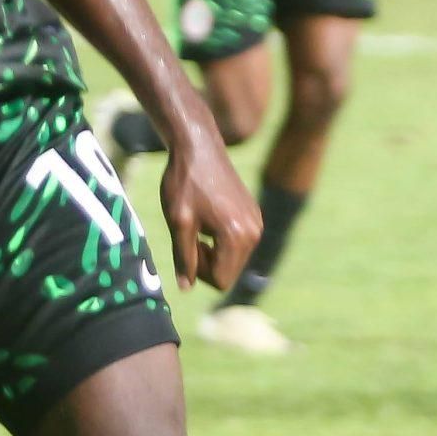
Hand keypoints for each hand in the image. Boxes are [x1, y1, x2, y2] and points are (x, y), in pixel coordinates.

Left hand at [157, 136, 261, 291]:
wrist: (198, 148)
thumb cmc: (184, 183)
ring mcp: (257, 223)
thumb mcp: (179, 223)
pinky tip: (207, 217)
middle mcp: (254, 232)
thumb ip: (184, 258)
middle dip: (207, 263)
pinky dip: (221, 239)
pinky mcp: (254, 214)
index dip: (198, 273)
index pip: (221, 281)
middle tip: (189, 235)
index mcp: (237, 236)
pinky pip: (238, 243)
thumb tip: (186, 288)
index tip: (186, 247)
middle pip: (229, 273)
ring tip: (197, 225)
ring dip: (213, 251)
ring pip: (234, 259)